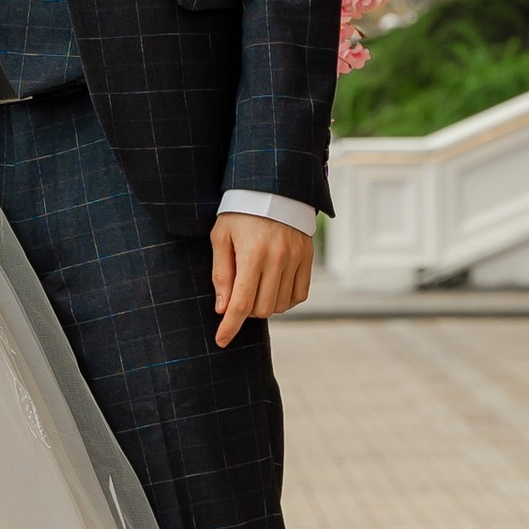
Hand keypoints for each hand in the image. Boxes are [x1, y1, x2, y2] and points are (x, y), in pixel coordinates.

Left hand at [211, 211, 312, 347]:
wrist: (272, 187)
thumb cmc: (239, 212)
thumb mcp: (221, 237)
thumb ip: (221, 274)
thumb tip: (223, 309)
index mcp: (252, 254)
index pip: (241, 303)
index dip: (230, 327)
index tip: (221, 341)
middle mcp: (277, 259)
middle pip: (262, 308)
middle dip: (246, 311)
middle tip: (237, 297)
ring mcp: (296, 259)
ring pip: (281, 305)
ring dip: (265, 306)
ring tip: (254, 288)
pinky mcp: (307, 258)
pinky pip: (299, 295)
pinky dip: (285, 300)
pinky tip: (273, 289)